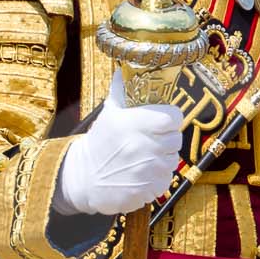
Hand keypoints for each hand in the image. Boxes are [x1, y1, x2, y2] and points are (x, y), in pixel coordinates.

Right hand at [54, 72, 183, 216]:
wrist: (84, 179)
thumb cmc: (99, 143)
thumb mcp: (108, 114)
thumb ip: (121, 91)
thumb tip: (125, 68)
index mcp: (134, 124)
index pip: (173, 117)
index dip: (170, 118)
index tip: (163, 121)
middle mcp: (143, 146)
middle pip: (176, 139)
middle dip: (166, 139)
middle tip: (151, 140)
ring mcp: (146, 171)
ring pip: (172, 161)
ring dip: (162, 159)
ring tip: (143, 158)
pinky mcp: (147, 190)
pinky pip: (164, 181)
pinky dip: (156, 179)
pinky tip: (141, 174)